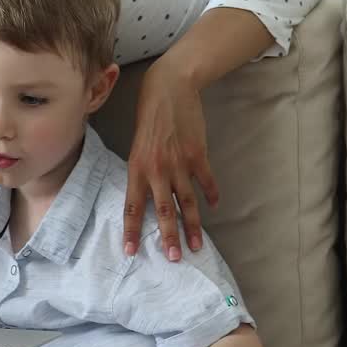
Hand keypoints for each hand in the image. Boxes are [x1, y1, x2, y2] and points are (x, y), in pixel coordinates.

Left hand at [123, 59, 218, 261]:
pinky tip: (214, 206)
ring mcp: (180, 163)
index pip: (132, 206)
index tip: (131, 251)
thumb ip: (142, 169)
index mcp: (137, 167)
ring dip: (193, 225)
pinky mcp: (199, 155)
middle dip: (169, 236)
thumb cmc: (148, 114)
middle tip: (174, 258)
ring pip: (187, 202)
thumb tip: (145, 193)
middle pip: (163, 210)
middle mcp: (157, 169)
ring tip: (197, 245)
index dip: (132, 230)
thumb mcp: (136, 143)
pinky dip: (211, 194)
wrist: (170, 88)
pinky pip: (206, 181)